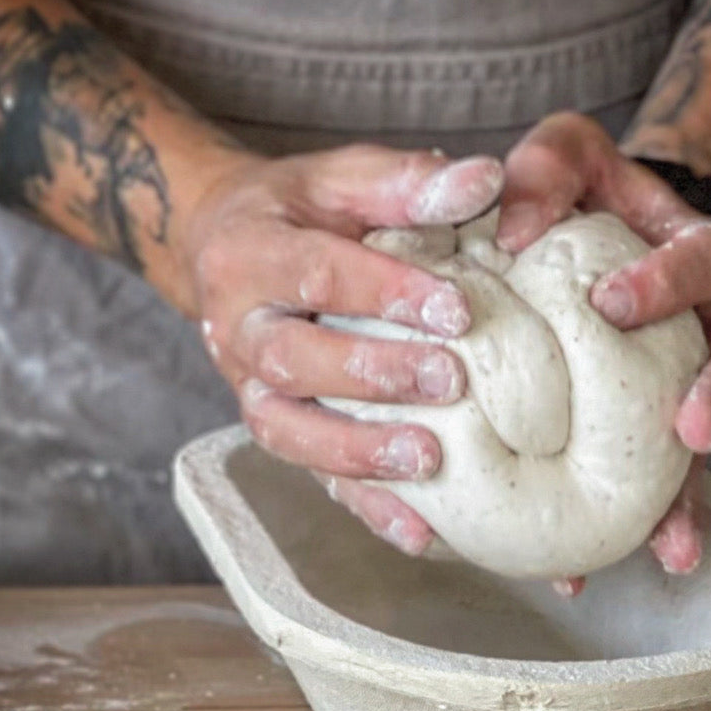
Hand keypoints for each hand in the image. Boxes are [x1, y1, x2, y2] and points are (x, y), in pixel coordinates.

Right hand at [177, 144, 502, 552]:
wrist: (223, 246)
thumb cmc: (297, 211)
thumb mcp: (341, 178)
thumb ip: (405, 183)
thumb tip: (487, 180)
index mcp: (249, 255)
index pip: (315, 273)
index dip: (384, 291)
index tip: (455, 307)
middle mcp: (238, 329)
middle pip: (293, 360)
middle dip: (371, 374)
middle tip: (450, 378)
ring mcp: (249, 388)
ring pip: (289, 431)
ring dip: (357, 452)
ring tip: (428, 462)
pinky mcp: (273, 427)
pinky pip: (309, 474)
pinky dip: (362, 505)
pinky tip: (418, 531)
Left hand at [495, 111, 710, 581]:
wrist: (592, 229)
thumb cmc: (580, 191)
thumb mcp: (565, 155)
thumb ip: (546, 170)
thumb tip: (514, 227)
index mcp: (689, 253)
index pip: (702, 260)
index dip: (665, 283)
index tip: (609, 302)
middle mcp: (702, 324)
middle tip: (689, 430)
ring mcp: (678, 379)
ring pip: (705, 438)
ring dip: (687, 491)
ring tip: (668, 545)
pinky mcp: (640, 426)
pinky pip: (647, 478)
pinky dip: (625, 522)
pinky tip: (583, 568)